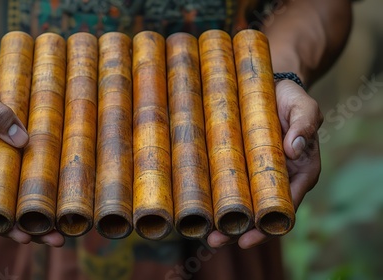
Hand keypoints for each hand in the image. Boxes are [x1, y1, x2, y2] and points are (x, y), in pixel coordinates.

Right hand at [0, 76, 64, 246]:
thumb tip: (22, 140)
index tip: (19, 233)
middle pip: (5, 210)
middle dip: (28, 229)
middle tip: (55, 240)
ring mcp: (6, 170)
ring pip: (21, 202)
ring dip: (41, 220)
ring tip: (64, 236)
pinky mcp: (22, 163)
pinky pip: (32, 185)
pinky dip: (46, 198)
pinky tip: (65, 208)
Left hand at [207, 79, 322, 248]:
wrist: (272, 87)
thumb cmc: (292, 100)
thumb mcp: (304, 106)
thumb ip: (305, 124)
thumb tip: (294, 148)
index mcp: (300, 173)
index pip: (285, 209)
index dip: (267, 228)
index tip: (247, 240)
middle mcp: (278, 180)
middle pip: (259, 214)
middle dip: (238, 231)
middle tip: (214, 242)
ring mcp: (257, 174)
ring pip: (242, 204)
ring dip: (222, 221)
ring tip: (202, 234)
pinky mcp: (240, 165)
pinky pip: (230, 185)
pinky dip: (217, 199)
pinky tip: (198, 207)